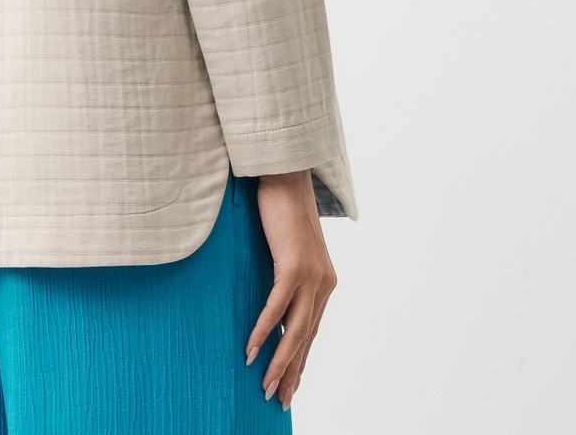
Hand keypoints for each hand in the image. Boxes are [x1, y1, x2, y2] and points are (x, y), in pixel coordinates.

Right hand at [245, 170, 336, 411]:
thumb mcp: (286, 250)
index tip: (289, 385)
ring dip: (279, 361)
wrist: (287, 175)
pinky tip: (252, 350)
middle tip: (279, 400)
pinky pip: (277, 307)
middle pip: (305, 337)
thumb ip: (284, 277)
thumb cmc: (281, 210)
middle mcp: (323, 283)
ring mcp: (312, 276)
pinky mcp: (295, 265)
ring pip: (294, 330)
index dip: (299, 360)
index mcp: (324, 282)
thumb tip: (271, 303)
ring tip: (266, 386)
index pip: (310, 331)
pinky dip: (264, 331)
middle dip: (291, 372)